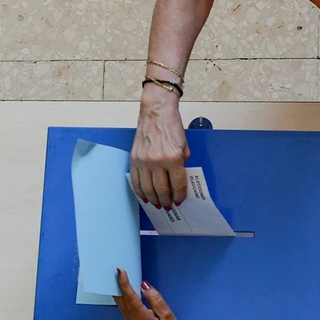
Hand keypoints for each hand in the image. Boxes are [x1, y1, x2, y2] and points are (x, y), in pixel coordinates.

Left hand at [112, 273, 181, 319]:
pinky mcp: (129, 317)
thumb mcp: (168, 317)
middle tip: (114, 267)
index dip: (124, 283)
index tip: (120, 270)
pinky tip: (122, 286)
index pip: (130, 296)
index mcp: (141, 315)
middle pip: (119, 297)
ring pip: (119, 299)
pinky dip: (120, 292)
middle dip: (115, 282)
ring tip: (116, 273)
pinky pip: (122, 302)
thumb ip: (156, 300)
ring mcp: (128, 317)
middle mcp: (131, 316)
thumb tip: (145, 286)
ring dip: (116, 287)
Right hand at [131, 85, 189, 208]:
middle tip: (169, 206)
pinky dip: (140, 192)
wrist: (156, 112)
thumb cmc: (172, 127)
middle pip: (162, 190)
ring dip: (154, 200)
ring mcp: (144, 161)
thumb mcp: (184, 147)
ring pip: (148, 189)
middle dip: (166, 201)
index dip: (180, 196)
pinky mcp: (134, 159)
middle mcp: (157, 161)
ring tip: (158, 205)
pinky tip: (145, 197)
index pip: (178, 185)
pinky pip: (136, 181)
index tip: (180, 201)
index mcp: (173, 158)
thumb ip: (182, 165)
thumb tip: (179, 183)